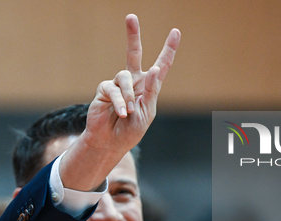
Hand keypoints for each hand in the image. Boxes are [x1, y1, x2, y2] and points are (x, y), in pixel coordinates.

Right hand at [83, 14, 180, 154]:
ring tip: (130, 113)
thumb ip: (151, 91)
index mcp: (149, 87)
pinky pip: (114, 89)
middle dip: (132, 35)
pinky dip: (120, 102)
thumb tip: (155, 69)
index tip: (176, 32)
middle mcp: (134, 82)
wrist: (111, 143)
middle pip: (133, 53)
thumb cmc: (131, 130)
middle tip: (130, 17)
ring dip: (130, 96)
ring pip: (125, 77)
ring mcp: (118, 84)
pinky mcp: (105, 89)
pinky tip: (122, 113)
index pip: (162, 65)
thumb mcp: (148, 112)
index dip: (169, 49)